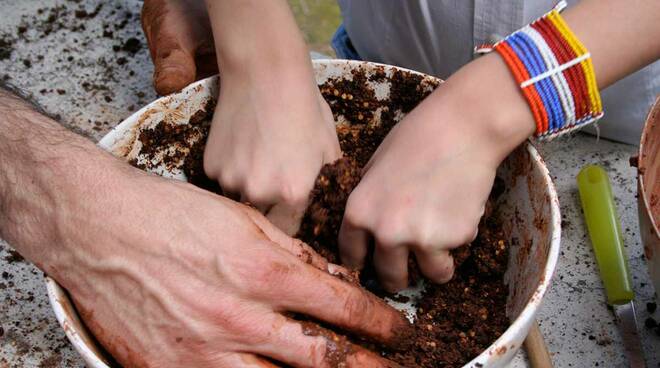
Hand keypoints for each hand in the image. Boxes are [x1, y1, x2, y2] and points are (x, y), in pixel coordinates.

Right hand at [0, 87, 406, 367]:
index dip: (381, 323)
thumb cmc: (171, 214)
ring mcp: (204, 353)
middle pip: (325, 360)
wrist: (99, 229)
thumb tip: (333, 279)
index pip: (343, 308)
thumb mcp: (243, 218)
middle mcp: (240, 319)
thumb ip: (292, 253)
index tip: (399, 332)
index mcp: (263, 272)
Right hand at [143, 0, 341, 234]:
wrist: (265, 73)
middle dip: (270, 209)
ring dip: (249, 191)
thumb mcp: (330, 151)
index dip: (293, 222)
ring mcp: (230, 180)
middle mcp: (258, 194)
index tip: (293, 212)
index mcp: (293, 194)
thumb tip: (326, 212)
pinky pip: (222, 181)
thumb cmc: (305, 109)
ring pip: (240, 201)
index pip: (291, 233)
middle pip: (262, 220)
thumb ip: (326, 189)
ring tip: (260, 160)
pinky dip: (231, 172)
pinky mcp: (210, 166)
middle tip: (276, 181)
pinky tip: (242, 148)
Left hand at [338, 55, 535, 291]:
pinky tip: (459, 209)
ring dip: (436, 264)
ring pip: (431, 275)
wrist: (461, 128)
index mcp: (359, 213)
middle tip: (410, 267)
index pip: (352, 257)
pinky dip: (460, 239)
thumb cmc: (417, 138)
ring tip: (442, 238)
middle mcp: (386, 232)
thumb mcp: (374, 168)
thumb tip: (366, 228)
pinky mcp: (455, 237)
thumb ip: (368, 202)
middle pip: (390, 277)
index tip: (372, 266)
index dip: (363, 263)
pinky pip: (457, 252)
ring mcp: (421, 238)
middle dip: (400, 277)